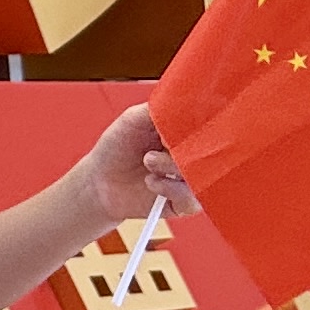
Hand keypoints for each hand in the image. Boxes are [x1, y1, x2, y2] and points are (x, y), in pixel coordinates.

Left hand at [78, 100, 196, 238]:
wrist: (99, 180)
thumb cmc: (117, 145)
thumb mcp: (135, 118)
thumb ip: (161, 110)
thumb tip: (187, 106)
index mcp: (185, 132)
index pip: (209, 127)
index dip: (198, 126)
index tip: (177, 125)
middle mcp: (192, 155)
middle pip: (211, 152)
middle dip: (185, 147)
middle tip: (162, 143)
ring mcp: (191, 179)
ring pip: (203, 176)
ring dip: (173, 167)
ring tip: (148, 161)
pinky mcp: (184, 203)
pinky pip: (193, 200)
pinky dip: (171, 190)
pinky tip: (151, 182)